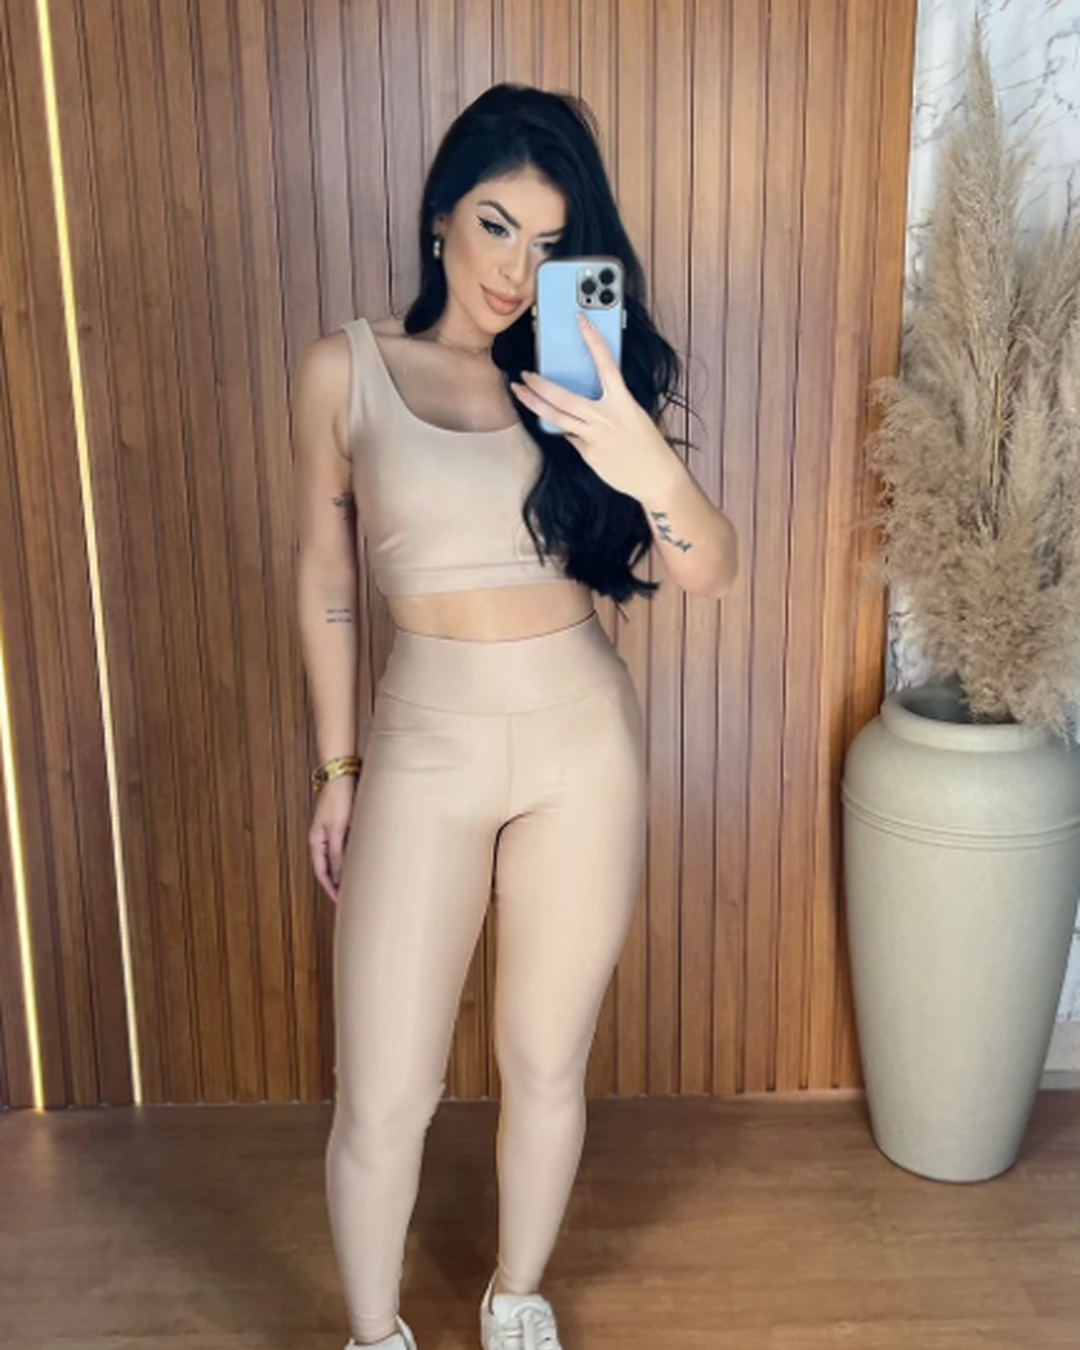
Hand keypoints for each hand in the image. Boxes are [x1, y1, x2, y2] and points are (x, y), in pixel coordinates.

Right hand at [308, 774, 357, 901]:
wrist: (343, 775)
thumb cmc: (338, 799)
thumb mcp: (338, 829)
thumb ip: (337, 853)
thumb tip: (338, 876)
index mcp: (316, 842)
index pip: (322, 873)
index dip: (331, 889)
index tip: (341, 902)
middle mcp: (323, 840)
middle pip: (329, 868)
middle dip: (338, 884)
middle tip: (352, 898)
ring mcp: (332, 833)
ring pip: (338, 859)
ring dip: (346, 871)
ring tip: (359, 884)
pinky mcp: (342, 826)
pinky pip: (346, 848)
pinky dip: (352, 858)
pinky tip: (363, 863)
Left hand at [510, 312, 680, 504]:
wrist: (657, 476)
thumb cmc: (647, 445)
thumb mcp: (633, 415)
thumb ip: (608, 406)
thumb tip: (582, 404)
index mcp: (623, 401)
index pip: (605, 364)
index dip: (593, 340)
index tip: (581, 320)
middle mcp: (605, 417)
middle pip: (563, 397)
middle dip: (539, 384)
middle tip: (524, 374)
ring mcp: (594, 437)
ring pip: (556, 418)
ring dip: (533, 404)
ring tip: (519, 393)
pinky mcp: (588, 454)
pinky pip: (571, 438)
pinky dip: (569, 433)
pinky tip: (576, 434)